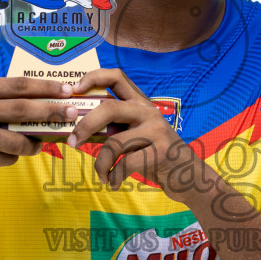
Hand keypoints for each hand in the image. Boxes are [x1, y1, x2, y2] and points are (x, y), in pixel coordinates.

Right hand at [0, 76, 75, 179]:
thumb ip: (7, 100)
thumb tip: (51, 101)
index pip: (19, 84)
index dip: (46, 87)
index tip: (69, 90)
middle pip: (23, 109)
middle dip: (52, 111)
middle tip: (72, 113)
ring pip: (18, 139)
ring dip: (35, 142)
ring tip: (41, 142)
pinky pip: (8, 157)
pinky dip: (16, 156)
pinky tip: (12, 153)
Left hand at [66, 69, 204, 192]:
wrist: (188, 175)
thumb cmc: (154, 154)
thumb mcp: (136, 133)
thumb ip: (115, 126)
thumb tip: (78, 129)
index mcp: (140, 103)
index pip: (116, 76)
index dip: (93, 77)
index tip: (75, 88)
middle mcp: (148, 112)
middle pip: (109, 108)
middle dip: (85, 125)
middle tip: (72, 142)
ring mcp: (156, 131)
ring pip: (114, 143)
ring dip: (101, 163)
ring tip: (101, 175)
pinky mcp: (161, 152)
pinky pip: (126, 164)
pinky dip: (114, 176)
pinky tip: (113, 183)